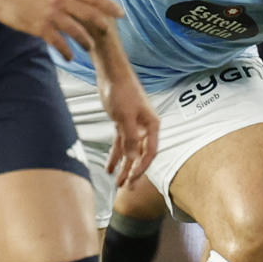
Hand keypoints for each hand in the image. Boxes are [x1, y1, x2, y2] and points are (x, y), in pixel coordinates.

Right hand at [0, 0, 125, 60]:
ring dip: (86, 42)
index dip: (110, 5)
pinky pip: (60, 43)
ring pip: (78, 31)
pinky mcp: (41, 27)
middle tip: (109, 34)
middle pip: (90, 14)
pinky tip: (69, 58)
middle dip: (102, 25)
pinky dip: (67, 52)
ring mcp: (52, 13)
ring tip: (89, 48)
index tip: (121, 13)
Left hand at [93, 38, 158, 187]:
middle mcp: (145, 127)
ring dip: (124, 166)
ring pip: (129, 151)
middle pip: (140, 154)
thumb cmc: (122, 91)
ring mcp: (133, 125)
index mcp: (152, 125)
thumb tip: (133, 159)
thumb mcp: (125, 117)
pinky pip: (120, 143)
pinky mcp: (122, 122)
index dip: (142, 168)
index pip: (150, 152)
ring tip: (118, 183)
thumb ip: (130, 139)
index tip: (132, 179)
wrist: (111, 73)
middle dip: (133, 172)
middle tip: (127, 188)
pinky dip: (115, 155)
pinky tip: (110, 167)